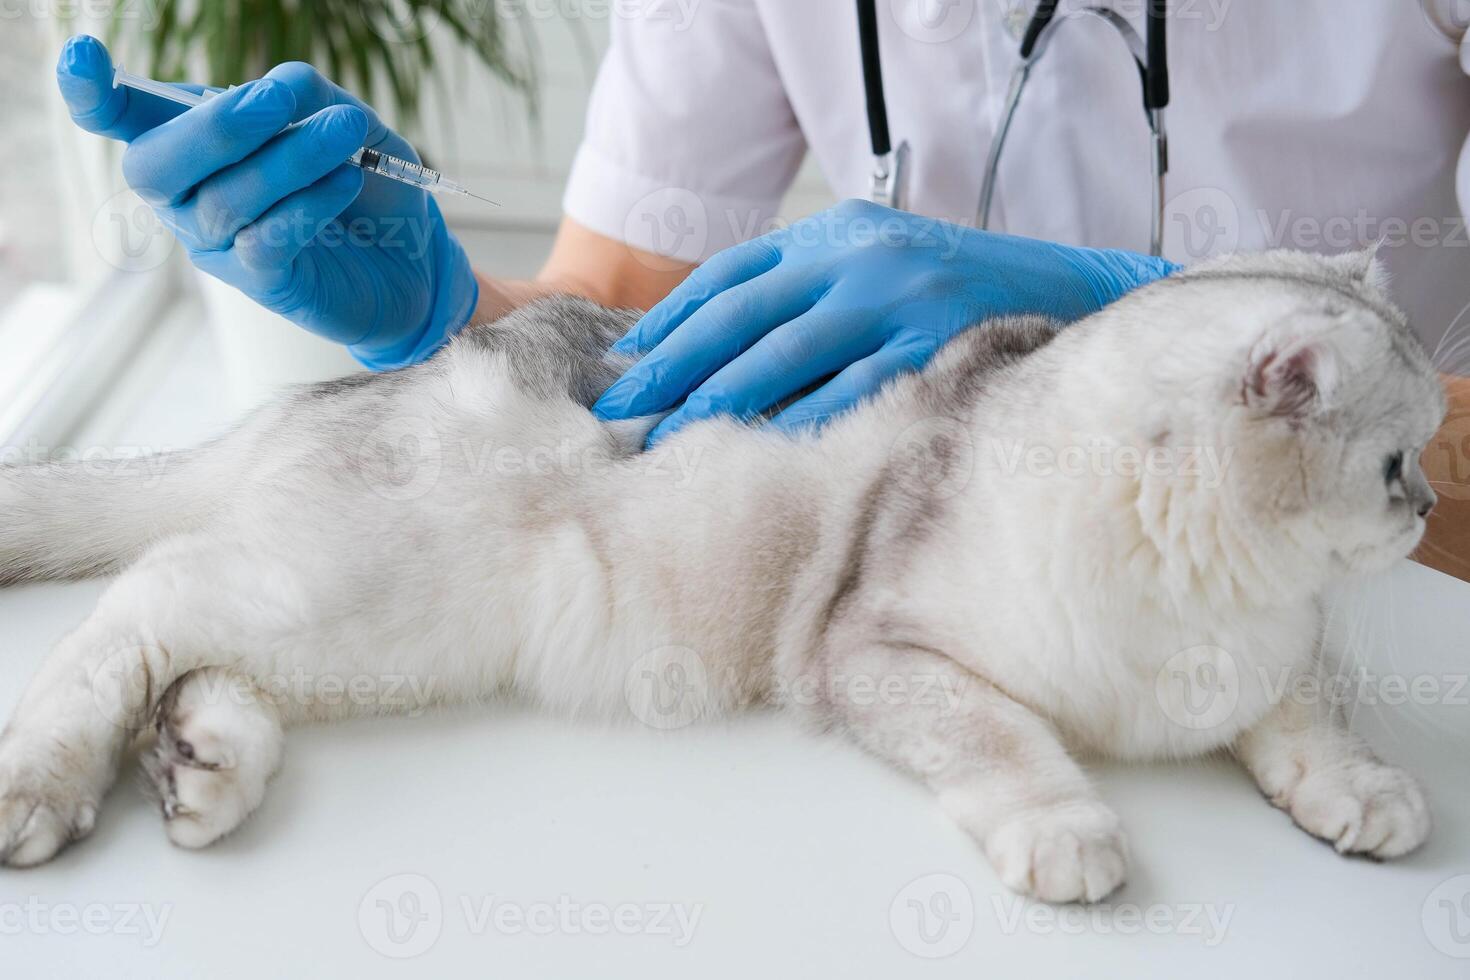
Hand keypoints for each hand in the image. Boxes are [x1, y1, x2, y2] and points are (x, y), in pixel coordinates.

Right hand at [56, 35, 476, 369]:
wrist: (413, 257)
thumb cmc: (361, 181)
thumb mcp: (340, 119)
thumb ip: (305, 94)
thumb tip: (281, 86)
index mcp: (190, 143)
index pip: (120, 120)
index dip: (91, 93)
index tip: (82, 56)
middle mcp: (186, 198)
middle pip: (155, 166)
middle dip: (214, 128)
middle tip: (279, 99)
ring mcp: (219, 245)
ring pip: (225, 200)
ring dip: (289, 157)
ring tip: (346, 130)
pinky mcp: (264, 283)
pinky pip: (267, 241)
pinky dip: (308, 204)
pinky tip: (348, 179)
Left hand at [592, 199, 1177, 443]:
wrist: (1068, 291)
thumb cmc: (956, 293)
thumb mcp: (877, 265)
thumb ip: (808, 292)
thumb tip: (716, 348)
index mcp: (838, 234)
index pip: (732, 275)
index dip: (672, 319)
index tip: (630, 363)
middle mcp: (861, 257)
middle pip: (741, 316)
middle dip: (674, 366)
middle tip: (625, 412)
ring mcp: (898, 300)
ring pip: (783, 356)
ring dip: (718, 401)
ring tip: (671, 438)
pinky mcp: (933, 347)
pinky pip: (850, 392)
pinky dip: (800, 421)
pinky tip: (760, 448)